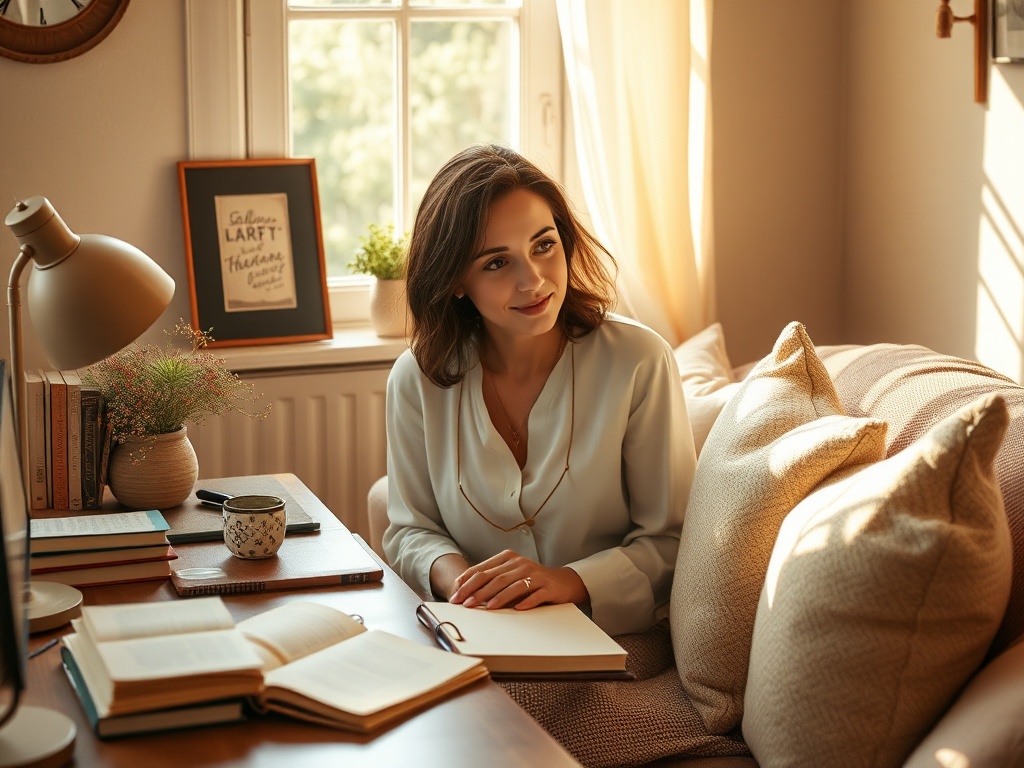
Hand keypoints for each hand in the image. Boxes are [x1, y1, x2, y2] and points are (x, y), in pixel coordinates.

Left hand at [449, 549, 588, 610]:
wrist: (562, 581)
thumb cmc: (530, 580)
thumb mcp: (509, 577)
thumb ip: (491, 581)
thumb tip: (466, 595)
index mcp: (508, 558)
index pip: (483, 569)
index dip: (467, 582)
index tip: (455, 595)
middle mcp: (520, 563)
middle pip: (495, 578)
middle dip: (477, 591)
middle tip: (465, 604)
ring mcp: (535, 574)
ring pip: (513, 585)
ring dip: (498, 597)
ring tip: (487, 608)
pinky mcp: (548, 587)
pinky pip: (535, 594)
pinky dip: (526, 602)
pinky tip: (517, 609)